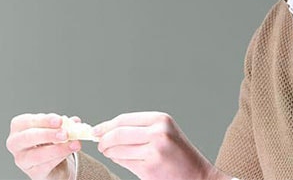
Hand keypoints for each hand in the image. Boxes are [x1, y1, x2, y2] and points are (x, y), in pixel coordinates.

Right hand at [6, 113, 81, 179]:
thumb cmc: (50, 139)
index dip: (44, 120)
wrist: (54, 162)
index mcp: (19, 126)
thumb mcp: (55, 127)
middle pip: (28, 137)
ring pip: (37, 155)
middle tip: (65, 134)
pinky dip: (60, 158)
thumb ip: (64, 124)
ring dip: (58, 149)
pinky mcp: (33, 172)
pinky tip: (69, 152)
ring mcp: (22, 159)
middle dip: (48, 134)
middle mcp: (16, 143)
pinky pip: (46, 166)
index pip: (27, 121)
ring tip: (75, 144)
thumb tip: (75, 121)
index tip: (59, 120)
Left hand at [93, 112, 229, 179]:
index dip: (106, 125)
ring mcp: (154, 151)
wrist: (197, 175)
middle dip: (104, 140)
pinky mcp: (150, 168)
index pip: (124, 119)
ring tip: (111, 153)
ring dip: (110, 153)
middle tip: (100, 145)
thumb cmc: (179, 154)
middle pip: (118, 133)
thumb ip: (139, 130)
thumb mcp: (164, 133)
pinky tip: (123, 160)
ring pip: (118, 150)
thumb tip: (107, 131)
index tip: (96, 130)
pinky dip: (119, 162)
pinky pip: (125, 163)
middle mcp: (158, 132)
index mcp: (161, 119)